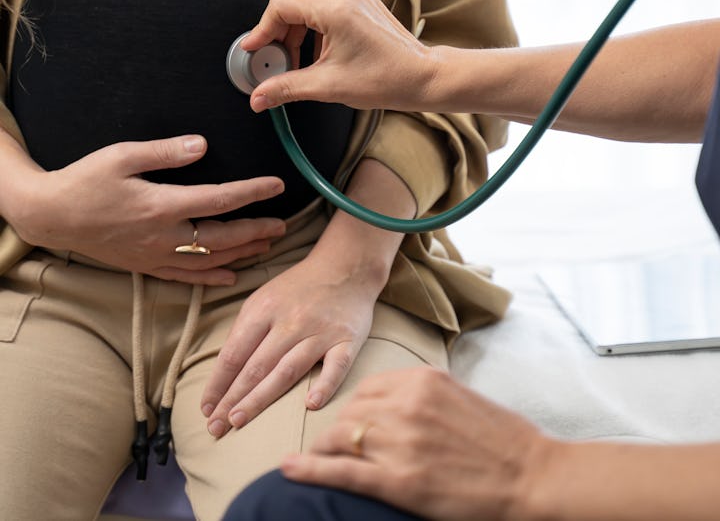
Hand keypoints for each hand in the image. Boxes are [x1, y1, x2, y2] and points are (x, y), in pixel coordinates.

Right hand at [4, 133, 285, 285]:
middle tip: (284, 225)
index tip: (277, 185)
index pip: (219, 200)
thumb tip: (202, 145)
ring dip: (241, 254)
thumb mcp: (122, 156)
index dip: (251, 192)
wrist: (50, 215)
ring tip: (266, 245)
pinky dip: (211, 277)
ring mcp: (155, 255)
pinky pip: (185, 276)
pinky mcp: (145, 266)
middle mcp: (163, 236)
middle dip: (256, 231)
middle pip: (222, 237)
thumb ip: (165, 152)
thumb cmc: (85, 181)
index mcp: (161, 206)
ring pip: (209, 260)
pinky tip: (231, 275)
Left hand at [200, 251, 376, 435]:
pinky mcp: (347, 339)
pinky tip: (310, 404)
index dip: (217, 383)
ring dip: (260, 398)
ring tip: (238, 421)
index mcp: (265, 309)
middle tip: (214, 427)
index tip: (205, 408)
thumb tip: (224, 372)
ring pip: (287, 370)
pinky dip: (325, 385)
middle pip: (256, 366)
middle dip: (232, 398)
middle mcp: (291, 321)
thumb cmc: (299, 288)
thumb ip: (246, 330)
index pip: (234, 353)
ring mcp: (320, 331)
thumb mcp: (265, 297)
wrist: (346, 266)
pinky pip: (336, 366)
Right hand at [241, 0, 435, 112]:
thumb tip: (258, 98)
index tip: (256, 50)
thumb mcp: (329, 86)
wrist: (423, 77)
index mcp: (336, 10)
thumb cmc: (386, 80)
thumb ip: (288, 88)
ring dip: (294, 21)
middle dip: (277, 19)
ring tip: (299, 55)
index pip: (281, 4)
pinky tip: (318, 50)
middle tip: (279, 50)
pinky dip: (312, 21)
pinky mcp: (361, 0)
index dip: (262, 28)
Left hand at [280, 368, 549, 520]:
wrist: (531, 475)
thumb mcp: (458, 396)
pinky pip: (343, 471)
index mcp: (422, 379)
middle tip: (341, 449)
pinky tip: (289, 469)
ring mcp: (402, 441)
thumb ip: (420, 394)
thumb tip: (386, 403)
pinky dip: (311, 470)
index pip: (367, 388)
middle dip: (342, 431)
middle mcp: (407, 404)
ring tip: (318, 462)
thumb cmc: (500, 439)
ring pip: (342, 439)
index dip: (356, 410)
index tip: (353, 424)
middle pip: (350, 412)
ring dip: (328, 451)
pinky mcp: (399, 480)